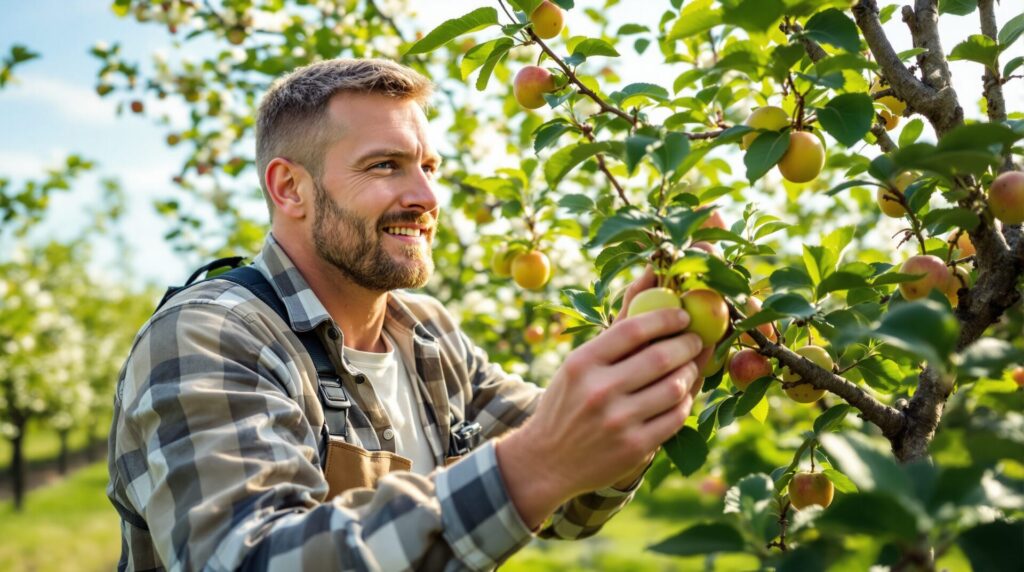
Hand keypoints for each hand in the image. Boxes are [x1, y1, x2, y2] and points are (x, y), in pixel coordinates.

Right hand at [496, 270, 705, 527]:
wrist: (546, 460)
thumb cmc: (569, 401)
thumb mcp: (579, 364)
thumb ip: (618, 326)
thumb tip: (651, 275)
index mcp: (582, 363)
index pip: (633, 329)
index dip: (665, 317)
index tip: (682, 315)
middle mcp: (599, 391)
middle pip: (661, 357)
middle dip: (688, 344)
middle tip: (695, 339)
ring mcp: (618, 422)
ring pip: (675, 388)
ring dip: (690, 373)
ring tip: (689, 366)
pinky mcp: (634, 447)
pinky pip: (676, 417)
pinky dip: (684, 402)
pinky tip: (681, 395)